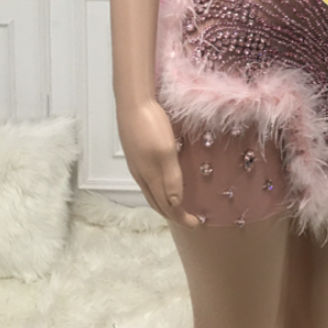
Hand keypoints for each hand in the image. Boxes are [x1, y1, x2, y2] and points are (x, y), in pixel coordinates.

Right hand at [116, 98, 197, 228]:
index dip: (180, 217)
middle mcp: (141, 175)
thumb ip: (170, 178)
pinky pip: (147, 181)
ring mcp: (136, 165)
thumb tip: (175, 204)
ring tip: (177, 206)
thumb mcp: (166, 152)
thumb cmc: (151, 126)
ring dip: (163, 203)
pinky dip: (158, 190)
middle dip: (172, 214)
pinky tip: (164, 182)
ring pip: (150, 192)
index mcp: (150, 176)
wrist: (132, 103)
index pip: (166, 205)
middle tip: (188, 220)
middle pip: (156, 202)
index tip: (196, 224)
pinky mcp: (136, 155)